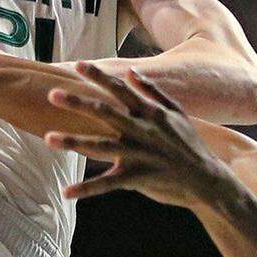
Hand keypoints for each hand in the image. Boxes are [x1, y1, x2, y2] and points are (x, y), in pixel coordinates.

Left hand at [45, 63, 229, 209]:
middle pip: (105, 113)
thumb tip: (133, 72)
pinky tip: (67, 192)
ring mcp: (138, 154)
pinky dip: (86, 189)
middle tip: (52, 93)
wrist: (208, 180)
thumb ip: (154, 91)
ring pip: (100, 146)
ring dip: (73, 142)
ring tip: (48, 138)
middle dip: (78, 102)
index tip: (77, 64)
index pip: (119, 89)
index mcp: (149, 113)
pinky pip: (107, 184)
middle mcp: (141, 130)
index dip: (98, 76)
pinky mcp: (138, 177)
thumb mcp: (177, 114)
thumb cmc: (190, 145)